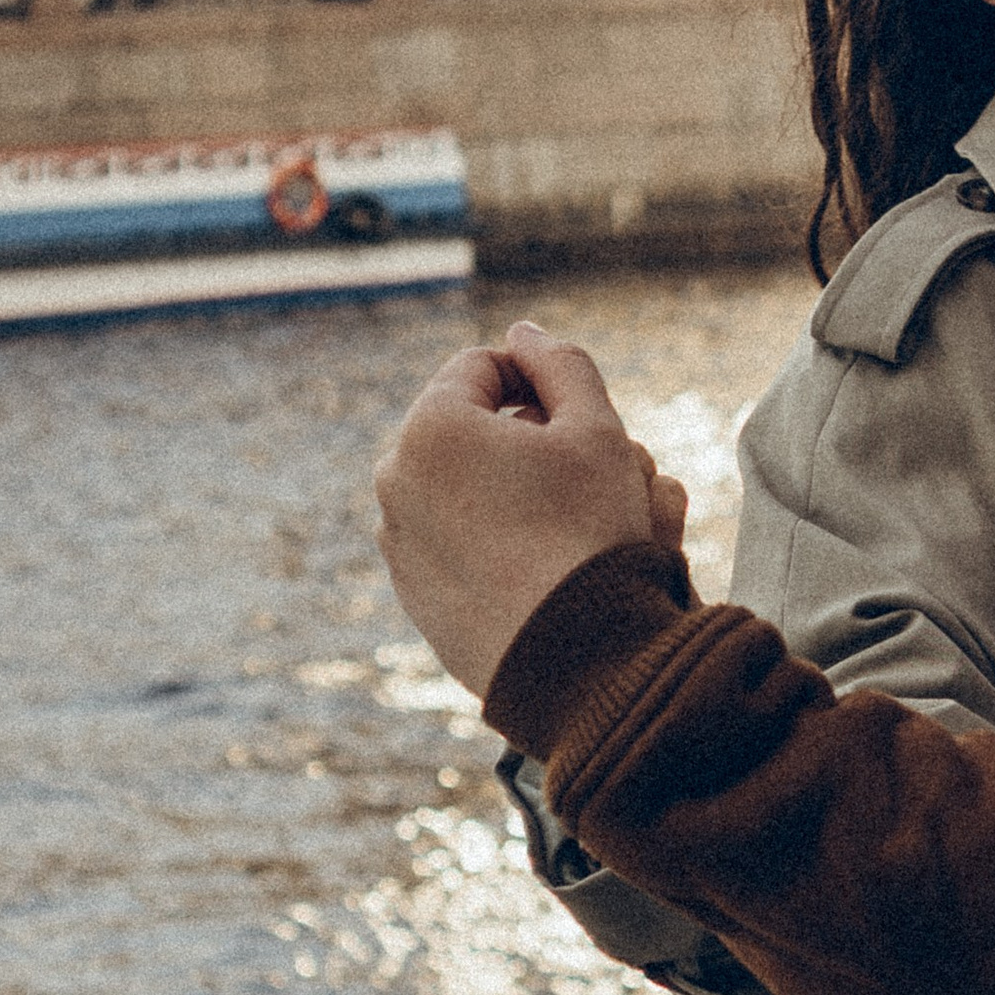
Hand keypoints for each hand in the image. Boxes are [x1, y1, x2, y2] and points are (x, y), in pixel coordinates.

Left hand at [375, 320, 689, 700]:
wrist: (576, 660)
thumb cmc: (590, 534)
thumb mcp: (597, 429)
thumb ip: (560, 363)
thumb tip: (523, 334)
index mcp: (431, 428)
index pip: (482, 367)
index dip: (539, 379)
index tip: (581, 414)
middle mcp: (397, 480)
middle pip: (470, 429)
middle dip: (527, 439)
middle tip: (587, 471)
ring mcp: (399, 542)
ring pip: (464, 488)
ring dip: (515, 489)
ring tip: (575, 523)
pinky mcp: (413, 593)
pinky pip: (455, 543)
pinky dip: (495, 540)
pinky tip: (548, 564)